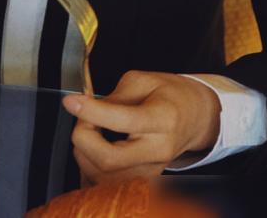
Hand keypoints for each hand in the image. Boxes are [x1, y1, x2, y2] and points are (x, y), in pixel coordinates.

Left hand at [62, 71, 220, 184]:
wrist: (195, 117)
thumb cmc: (169, 95)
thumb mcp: (143, 81)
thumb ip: (114, 97)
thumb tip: (86, 109)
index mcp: (162, 119)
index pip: (122, 120)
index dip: (90, 112)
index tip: (71, 101)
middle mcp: (158, 150)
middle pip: (109, 160)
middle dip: (83, 138)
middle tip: (82, 118)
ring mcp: (152, 171)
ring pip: (104, 177)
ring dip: (84, 154)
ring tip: (90, 131)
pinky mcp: (144, 182)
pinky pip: (108, 186)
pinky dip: (91, 170)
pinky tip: (92, 149)